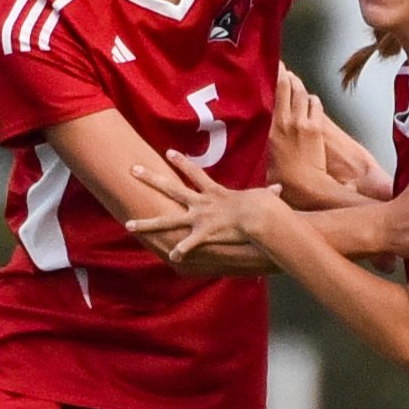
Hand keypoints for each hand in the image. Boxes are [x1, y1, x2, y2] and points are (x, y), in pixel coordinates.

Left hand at [126, 150, 283, 261]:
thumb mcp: (264, 197)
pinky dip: (182, 250)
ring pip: (167, 220)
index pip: (194, 173)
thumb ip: (268, 194)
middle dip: (151, 179)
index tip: (168, 152)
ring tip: (127, 225)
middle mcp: (202, 203)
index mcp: (215, 193)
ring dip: (147, 223)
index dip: (182, 163)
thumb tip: (281, 190)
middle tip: (132, 169)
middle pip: (171, 188)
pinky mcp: (206, 233)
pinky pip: (190, 243)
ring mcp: (201, 218)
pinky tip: (171, 257)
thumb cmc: (266, 207)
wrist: (264, 216)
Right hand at [268, 68, 331, 205]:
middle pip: (289, 87)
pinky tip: (310, 100)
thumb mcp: (261, 157)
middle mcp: (287, 119)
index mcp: (271, 126)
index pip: (275, 93)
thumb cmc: (279, 177)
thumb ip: (257, 143)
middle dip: (288, 76)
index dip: (276, 76)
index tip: (274, 67)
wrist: (305, 185)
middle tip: (284, 70)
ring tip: (296, 81)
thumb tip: (247, 141)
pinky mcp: (317, 128)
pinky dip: (313, 100)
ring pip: (303, 93)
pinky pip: (316, 106)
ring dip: (300, 86)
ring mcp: (303, 122)